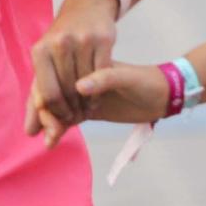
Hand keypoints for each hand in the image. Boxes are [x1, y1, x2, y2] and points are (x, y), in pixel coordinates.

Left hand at [23, 0, 118, 143]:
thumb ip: (37, 97)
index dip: (55, 114)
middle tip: (77, 118)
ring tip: (85, 109)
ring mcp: (83, 40)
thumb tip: (30, 133)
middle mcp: (60, 44)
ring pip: (86, 86)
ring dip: (87, 104)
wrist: (86, 8)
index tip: (62, 120)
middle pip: (67, 93)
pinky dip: (100, 92)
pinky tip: (96, 97)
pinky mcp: (103, 39)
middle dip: (72, 111)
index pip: (47, 95)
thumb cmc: (60, 43)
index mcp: (40, 51)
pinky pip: (104, 75)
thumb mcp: (44, 63)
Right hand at [41, 62, 171, 146]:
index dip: (45, 93)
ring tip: (50, 141)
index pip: (54, 77)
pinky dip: (57, 130)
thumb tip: (79, 86)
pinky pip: (65, 120)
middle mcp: (77, 79)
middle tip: (48, 132)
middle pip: (50, 94)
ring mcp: (80, 96)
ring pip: (55, 109)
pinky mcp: (86, 110)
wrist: (161, 96)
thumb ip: (105, 79)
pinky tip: (51, 142)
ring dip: (49, 123)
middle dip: (44, 113)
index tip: (45, 109)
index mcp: (83, 63)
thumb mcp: (128, 78)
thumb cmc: (146, 80)